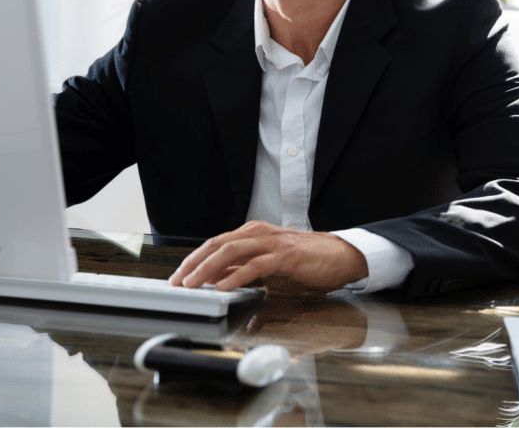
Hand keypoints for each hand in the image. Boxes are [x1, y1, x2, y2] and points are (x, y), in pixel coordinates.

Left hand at [168, 221, 367, 293]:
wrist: (339, 255)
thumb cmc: (305, 261)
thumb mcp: (267, 265)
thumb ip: (243, 269)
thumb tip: (216, 279)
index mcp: (252, 233)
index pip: (215, 244)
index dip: (194, 259)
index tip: (179, 275)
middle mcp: (258, 233)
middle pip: (217, 245)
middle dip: (193, 263)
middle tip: (178, 281)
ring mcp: (272, 242)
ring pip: (231, 251)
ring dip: (208, 269)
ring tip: (194, 284)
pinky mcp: (286, 256)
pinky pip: (255, 265)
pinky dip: (236, 276)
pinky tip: (223, 286)